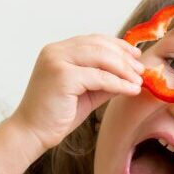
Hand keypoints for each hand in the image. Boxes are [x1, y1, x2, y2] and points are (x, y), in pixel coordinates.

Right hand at [12, 35, 144, 150]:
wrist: (32, 133)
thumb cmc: (56, 115)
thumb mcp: (86, 92)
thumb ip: (104, 80)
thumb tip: (131, 74)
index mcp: (58, 51)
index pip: (93, 40)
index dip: (117, 45)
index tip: (135, 55)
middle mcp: (55, 51)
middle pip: (99, 46)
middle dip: (124, 57)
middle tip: (141, 70)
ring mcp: (57, 61)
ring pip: (101, 57)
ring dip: (124, 69)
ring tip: (138, 81)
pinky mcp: (62, 76)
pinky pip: (99, 77)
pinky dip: (118, 83)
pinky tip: (131, 90)